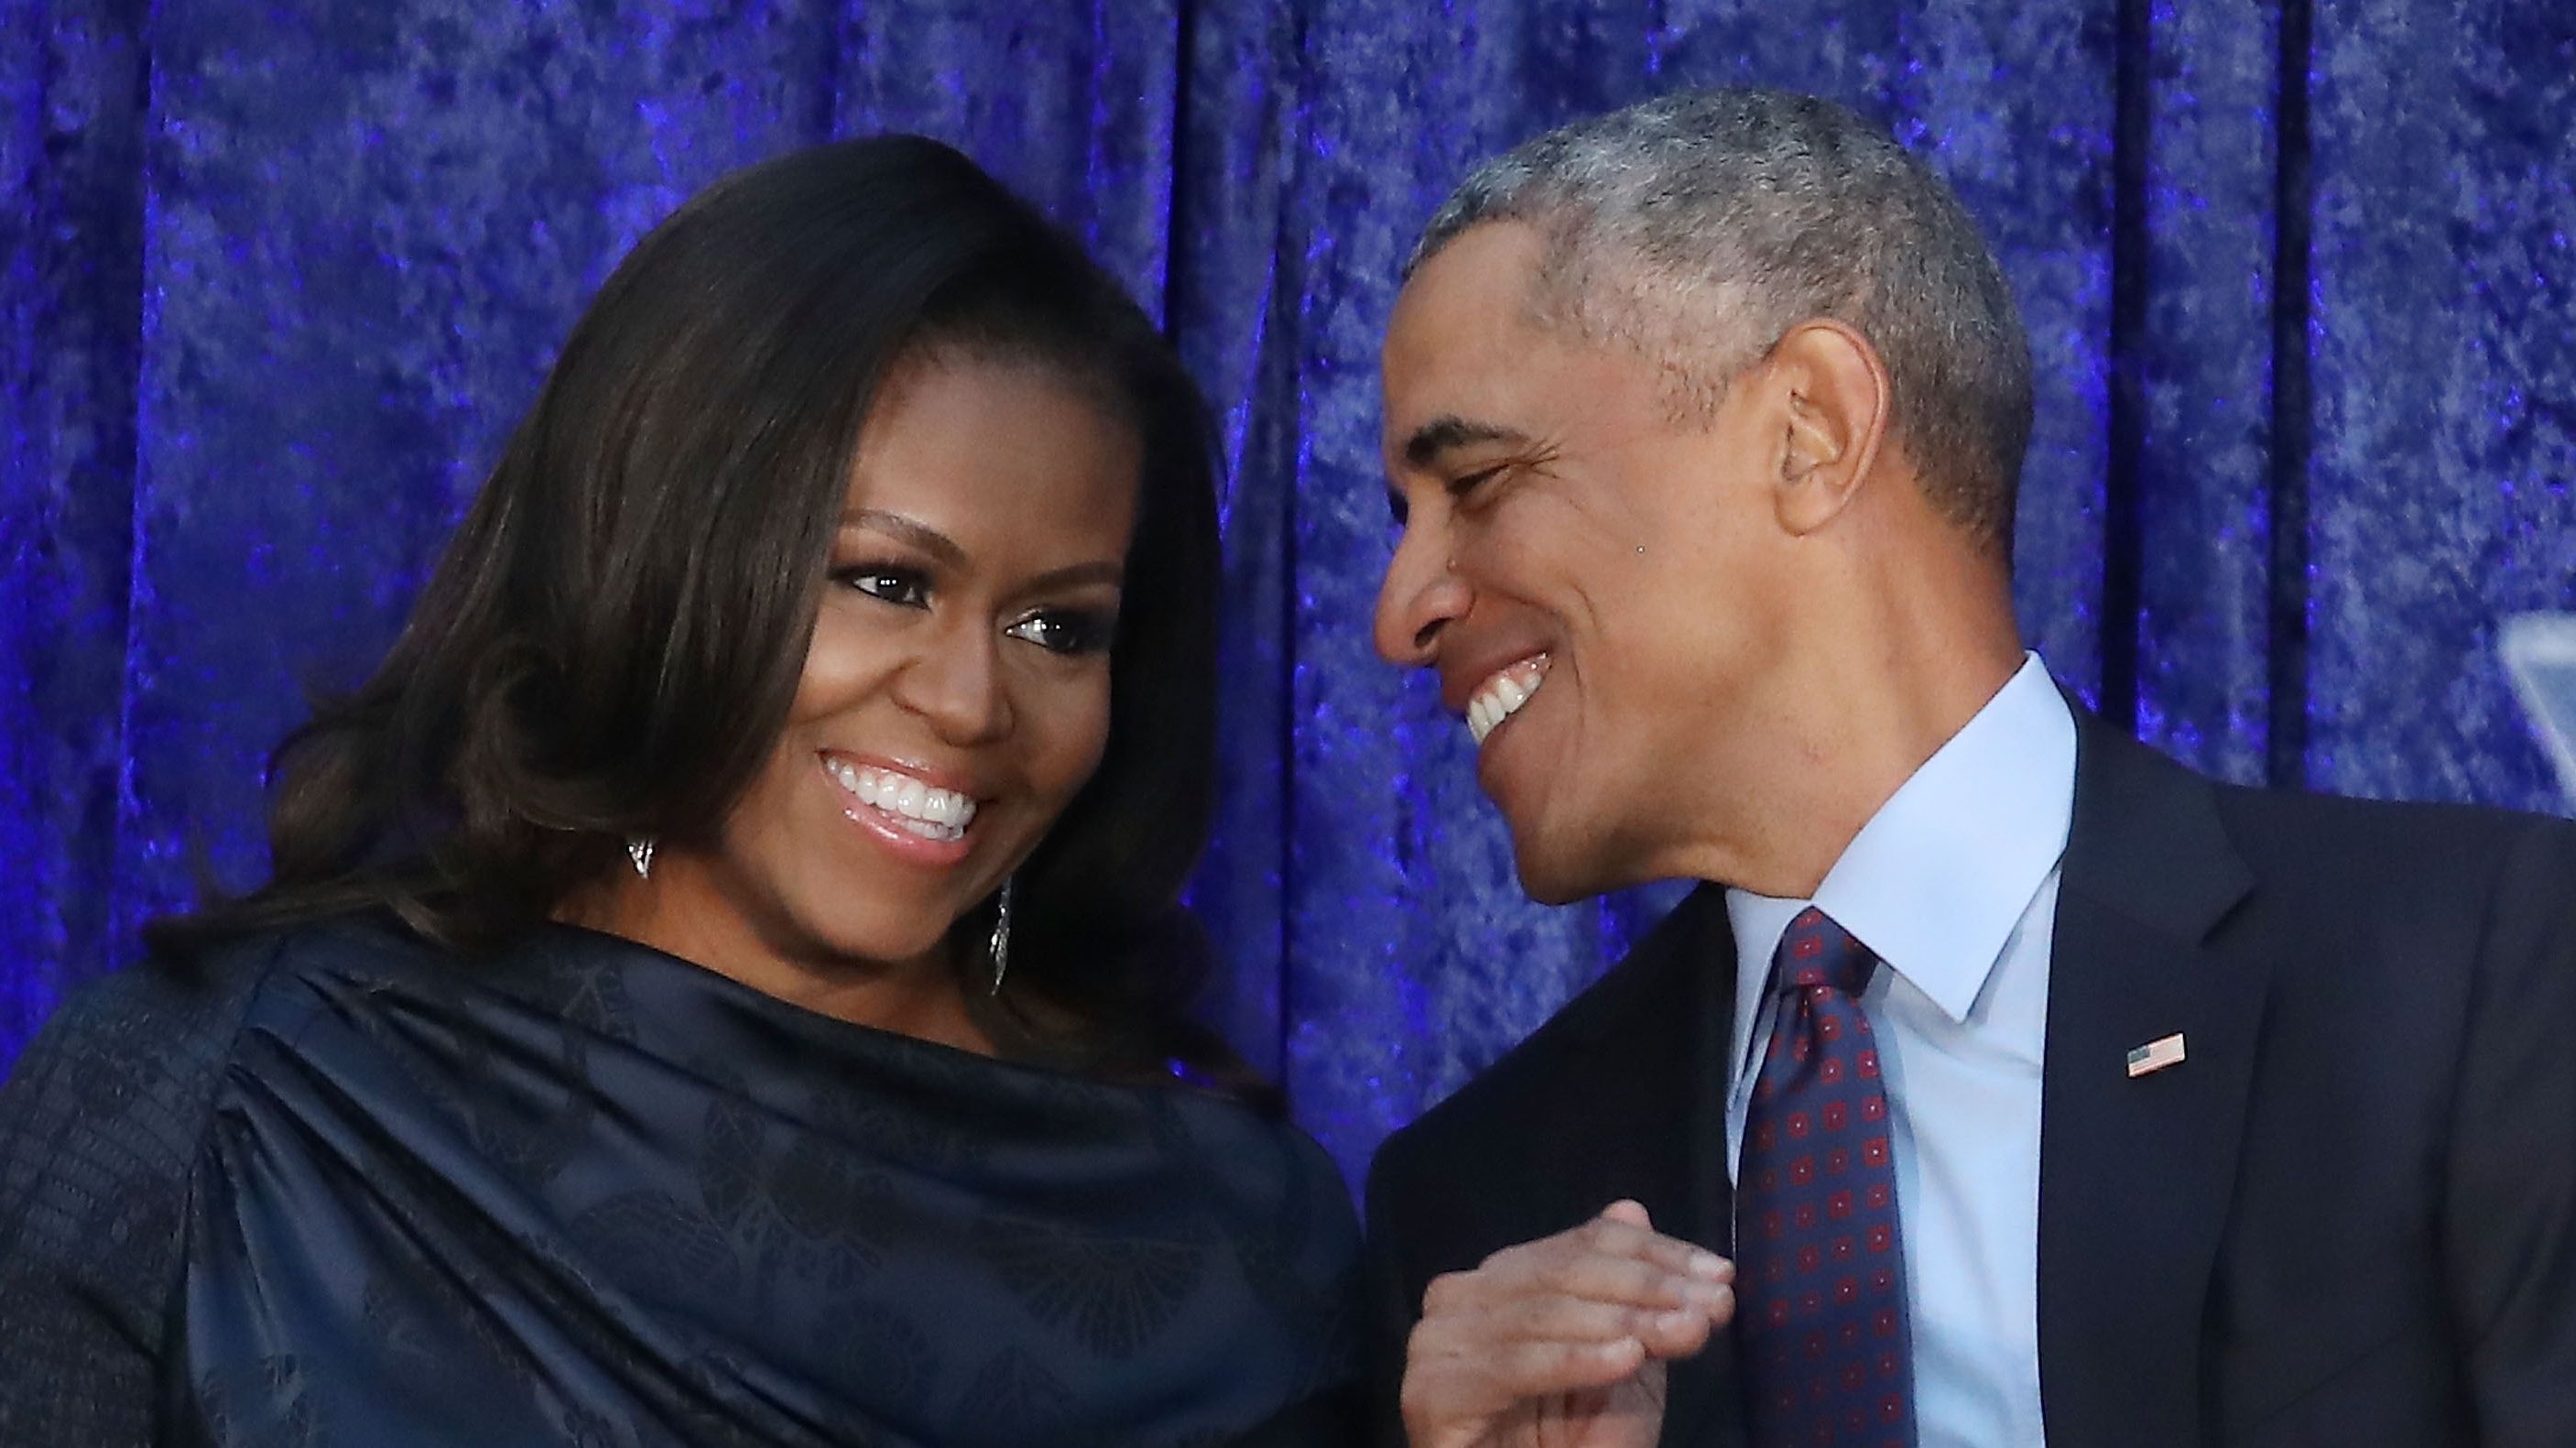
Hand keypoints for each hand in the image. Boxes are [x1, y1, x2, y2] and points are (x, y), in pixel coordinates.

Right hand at [1400, 1199, 1734, 1447]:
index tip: (1721, 1274)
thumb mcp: (1620, 1366)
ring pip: (1543, 1314)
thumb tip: (1633, 1208)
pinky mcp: (1431, 1393)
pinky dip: (1576, 1359)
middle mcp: (1458, 1298)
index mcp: (1498, 1280)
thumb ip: (1628, 1294)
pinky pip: (1514, 1367)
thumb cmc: (1570, 1443)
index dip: (1655, 1253)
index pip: (1580, 1244)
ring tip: (1686, 1332)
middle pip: (1561, 1272)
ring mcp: (1436, 1344)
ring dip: (1625, 1321)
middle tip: (1714, 1304)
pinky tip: (1627, 1359)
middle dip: (1648, 1286)